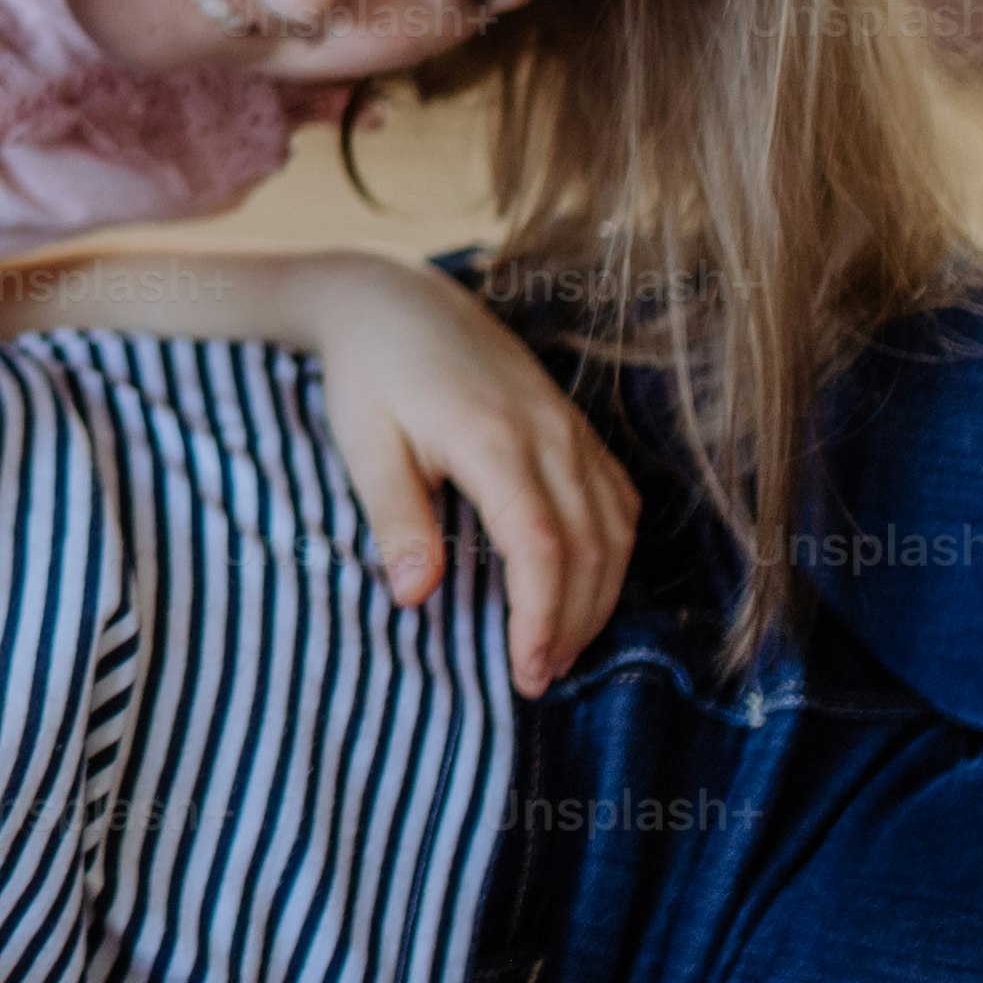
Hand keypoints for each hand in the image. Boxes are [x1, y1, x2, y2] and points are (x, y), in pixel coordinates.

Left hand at [292, 257, 633, 692]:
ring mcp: (569, 427)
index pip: (541, 546)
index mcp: (492, 438)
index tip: (524, 672)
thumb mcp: (364, 446)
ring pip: (614, 528)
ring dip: (598, 597)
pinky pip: (617, 498)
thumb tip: (414, 596)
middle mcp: (547, 433)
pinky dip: (613, 553)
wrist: (396, 302)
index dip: (541, 617)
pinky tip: (585, 589)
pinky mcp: (575, 426)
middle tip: (537, 680)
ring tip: (561, 650)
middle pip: (589, 547)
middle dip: (572, 624)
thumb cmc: (370, 376)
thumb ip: (395, 518)